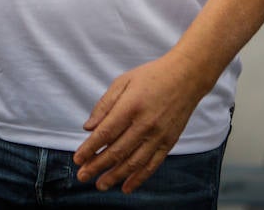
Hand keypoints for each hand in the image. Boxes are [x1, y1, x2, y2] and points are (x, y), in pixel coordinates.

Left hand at [72, 53, 210, 193]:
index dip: (90, 148)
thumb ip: (104, 105)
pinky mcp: (169, 142)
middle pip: (117, 151)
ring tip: (100, 185)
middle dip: (97, 166)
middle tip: (83, 176)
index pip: (105, 133)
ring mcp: (159, 136)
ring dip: (115, 176)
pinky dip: (139, 178)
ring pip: (134, 162)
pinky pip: (152, 165)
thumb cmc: (151, 76)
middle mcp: (145, 124)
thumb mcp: (123, 81)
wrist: (186, 77)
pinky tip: (127, 187)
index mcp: (130, 107)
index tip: (77, 159)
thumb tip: (88, 128)